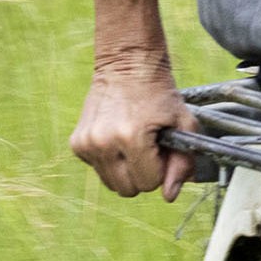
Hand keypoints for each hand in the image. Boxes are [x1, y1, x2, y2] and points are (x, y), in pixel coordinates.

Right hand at [72, 44, 196, 197]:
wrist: (127, 64)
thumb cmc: (159, 93)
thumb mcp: (183, 123)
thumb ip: (183, 162)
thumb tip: (170, 195)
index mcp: (130, 138)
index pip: (149, 183)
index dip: (161, 169)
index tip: (162, 148)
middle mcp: (103, 143)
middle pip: (128, 190)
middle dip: (143, 174)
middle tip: (150, 147)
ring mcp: (86, 144)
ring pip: (112, 183)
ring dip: (126, 170)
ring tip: (134, 142)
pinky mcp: (77, 143)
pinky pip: (99, 170)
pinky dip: (111, 160)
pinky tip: (118, 137)